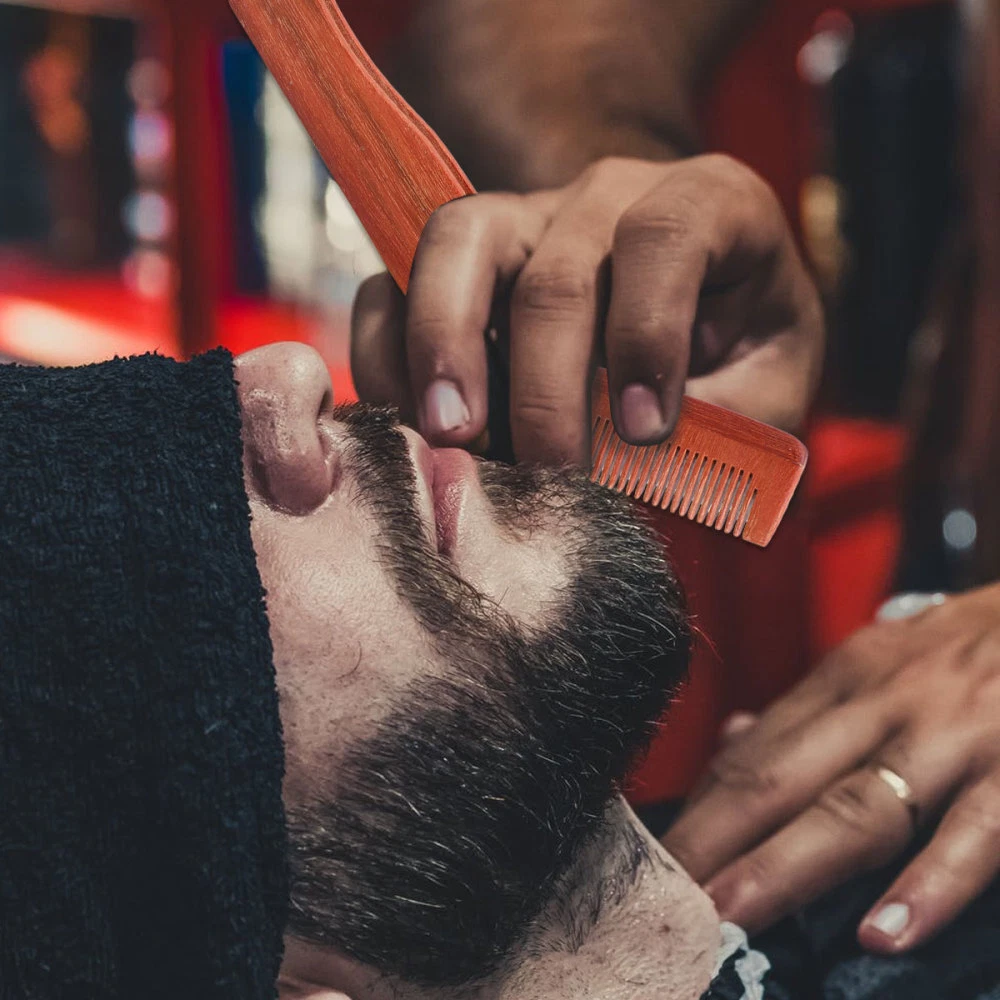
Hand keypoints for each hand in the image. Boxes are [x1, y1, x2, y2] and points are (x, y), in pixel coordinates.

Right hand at [351, 154, 823, 466]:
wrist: (693, 317)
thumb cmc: (742, 353)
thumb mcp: (771, 384)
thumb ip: (729, 417)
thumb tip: (634, 464)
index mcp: (707, 204)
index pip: (665, 237)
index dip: (648, 335)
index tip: (645, 433)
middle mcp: (608, 194)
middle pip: (556, 271)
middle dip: (544, 385)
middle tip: (546, 470)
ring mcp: (525, 217)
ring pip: (457, 243)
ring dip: (443, 345)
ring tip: (451, 434)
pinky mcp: (462, 260)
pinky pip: (398, 278)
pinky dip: (389, 348)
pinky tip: (406, 419)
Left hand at [663, 583, 999, 953]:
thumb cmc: (971, 650)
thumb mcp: (884, 657)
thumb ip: (813, 708)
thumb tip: (734, 740)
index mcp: (844, 680)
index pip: (752, 755)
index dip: (699, 813)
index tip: (654, 864)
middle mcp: (882, 703)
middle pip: (779, 778)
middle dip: (713, 841)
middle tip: (663, 901)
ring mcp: (949, 735)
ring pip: (855, 807)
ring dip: (786, 866)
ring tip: (731, 915)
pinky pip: (975, 832)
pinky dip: (929, 883)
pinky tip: (883, 933)